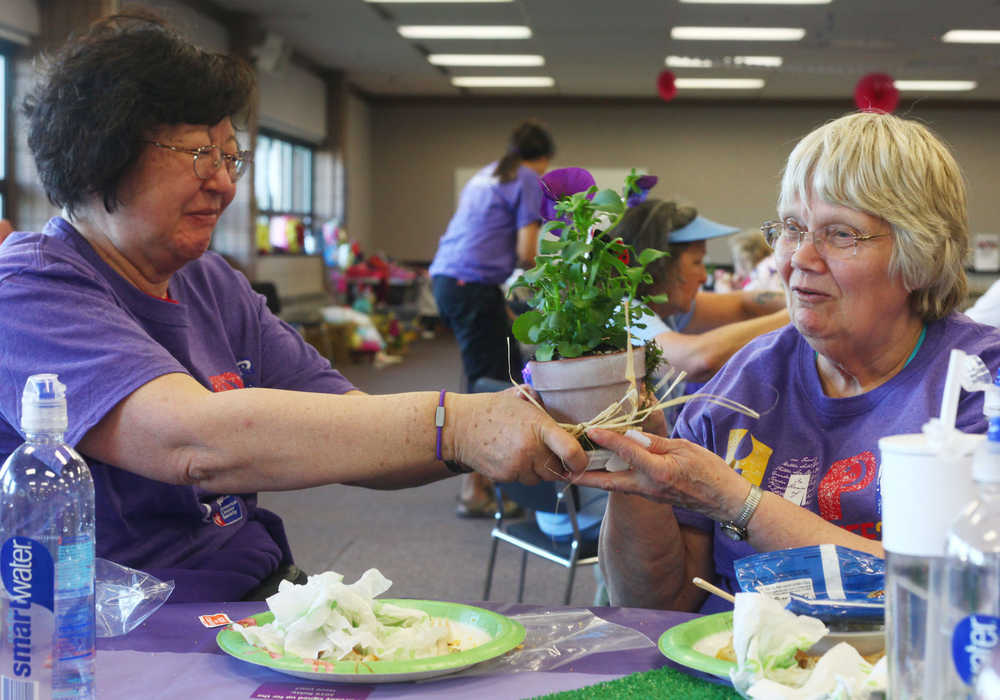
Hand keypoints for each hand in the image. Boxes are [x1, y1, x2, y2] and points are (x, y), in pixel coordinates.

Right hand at [448, 391, 587, 483]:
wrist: (459, 426)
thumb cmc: (491, 410)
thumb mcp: (520, 399)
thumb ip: (543, 407)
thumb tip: (562, 418)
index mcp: (539, 427)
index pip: (572, 452)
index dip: (580, 461)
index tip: (580, 461)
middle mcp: (530, 449)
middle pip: (557, 470)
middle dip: (556, 464)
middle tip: (546, 451)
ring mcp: (517, 465)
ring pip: (540, 478)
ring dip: (538, 470)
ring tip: (524, 451)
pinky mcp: (505, 476)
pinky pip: (523, 480)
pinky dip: (522, 472)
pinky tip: (510, 456)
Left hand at [572, 427, 747, 520]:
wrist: (726, 501)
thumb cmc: (710, 471)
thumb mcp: (685, 448)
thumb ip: (656, 442)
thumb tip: (631, 434)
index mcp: (659, 471)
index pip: (627, 452)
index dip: (608, 439)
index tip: (590, 430)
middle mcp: (648, 487)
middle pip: (609, 481)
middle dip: (584, 475)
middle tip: (562, 468)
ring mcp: (649, 495)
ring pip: (615, 486)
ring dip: (594, 478)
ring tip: (575, 468)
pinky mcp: (652, 498)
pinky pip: (626, 488)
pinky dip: (611, 479)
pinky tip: (603, 471)